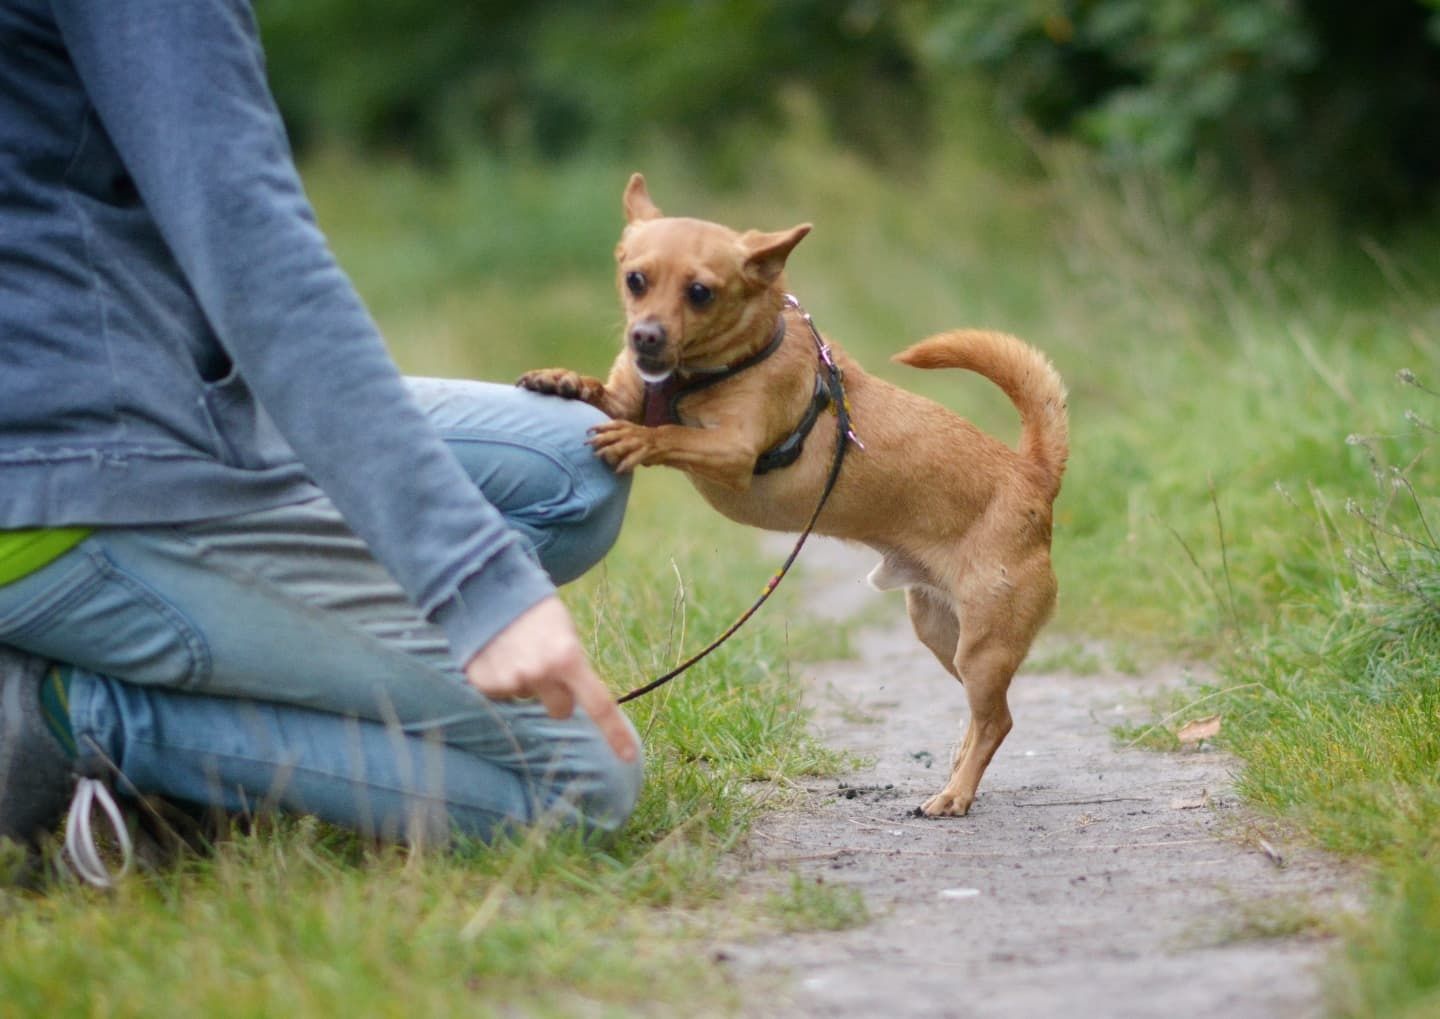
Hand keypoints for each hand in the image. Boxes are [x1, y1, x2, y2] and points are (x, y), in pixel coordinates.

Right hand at [463, 596, 636, 761]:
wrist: (487, 588)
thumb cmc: (536, 612)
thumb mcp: (565, 632)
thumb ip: (572, 667)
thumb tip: (576, 702)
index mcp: (567, 658)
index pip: (599, 705)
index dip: (615, 733)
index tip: (628, 756)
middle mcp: (539, 674)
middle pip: (561, 710)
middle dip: (558, 696)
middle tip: (547, 666)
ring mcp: (509, 682)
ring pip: (529, 700)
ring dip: (526, 682)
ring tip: (516, 650)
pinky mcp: (484, 684)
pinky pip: (502, 696)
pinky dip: (501, 680)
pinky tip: (497, 655)